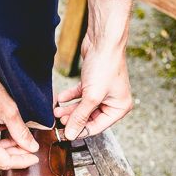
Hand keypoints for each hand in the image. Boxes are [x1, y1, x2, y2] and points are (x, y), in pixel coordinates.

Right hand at [0, 23, 38, 168]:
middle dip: (14, 154)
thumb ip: (21, 133)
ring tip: (18, 138)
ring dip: (3, 148)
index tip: (34, 158)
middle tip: (29, 147)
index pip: (5, 161)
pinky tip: (3, 132)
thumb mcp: (8, 111)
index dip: (22, 161)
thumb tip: (32, 147)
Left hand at [54, 0, 134, 139]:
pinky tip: (60, 99)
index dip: (80, 130)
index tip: (64, 133)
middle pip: (88, 117)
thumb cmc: (105, 66)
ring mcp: (102, 92)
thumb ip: (80, 117)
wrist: (102, 41)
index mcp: (119, 108)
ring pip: (82, 106)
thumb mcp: (91, 97)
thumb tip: (71, 134)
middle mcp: (112, 101)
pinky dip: (69, 97)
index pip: (97, 127)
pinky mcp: (93, 83)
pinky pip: (79, 95)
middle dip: (73, 118)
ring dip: (69, 109)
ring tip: (56, 110)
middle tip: (59, 120)